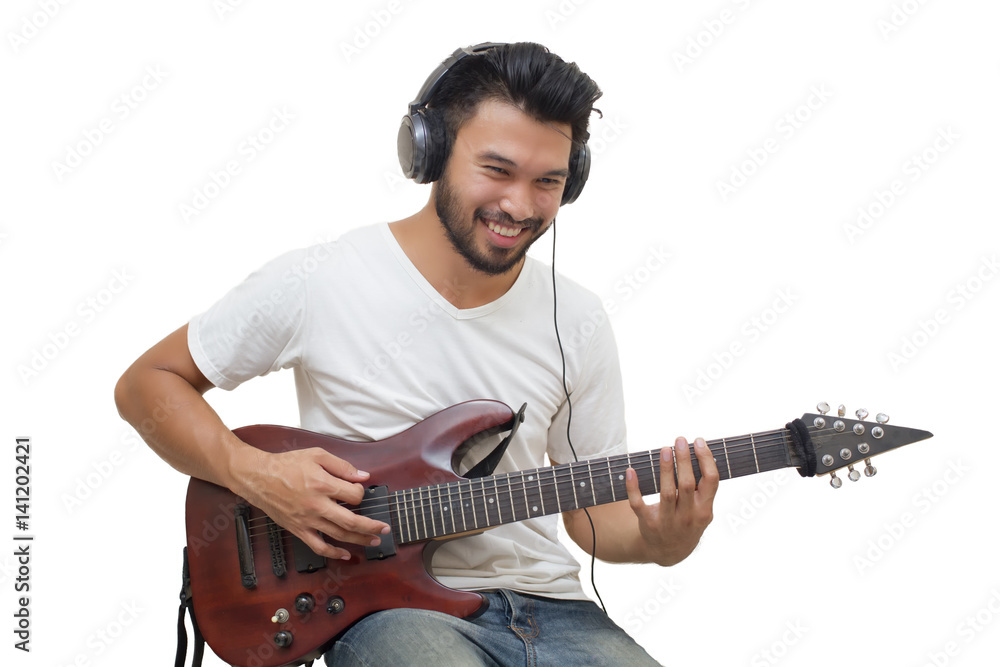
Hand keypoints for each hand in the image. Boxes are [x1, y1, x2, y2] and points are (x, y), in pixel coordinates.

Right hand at [232, 446, 389, 560]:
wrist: (258, 477)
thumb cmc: (286, 465)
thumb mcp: (316, 455)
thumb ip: (342, 466)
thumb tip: (363, 475)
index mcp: (322, 484)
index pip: (354, 495)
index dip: (361, 492)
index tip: (359, 490)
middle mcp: (317, 505)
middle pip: (351, 521)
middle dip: (372, 526)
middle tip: (384, 529)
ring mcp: (307, 520)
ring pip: (338, 535)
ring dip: (359, 540)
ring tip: (373, 541)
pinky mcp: (298, 529)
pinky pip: (318, 546)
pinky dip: (333, 553)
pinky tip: (345, 554)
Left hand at [624, 436, 718, 565]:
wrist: (670, 552)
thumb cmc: (687, 521)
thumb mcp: (702, 510)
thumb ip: (703, 489)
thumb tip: (702, 453)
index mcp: (704, 510)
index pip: (711, 481)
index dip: (706, 460)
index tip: (698, 441)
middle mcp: (687, 516)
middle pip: (687, 484)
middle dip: (684, 461)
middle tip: (680, 440)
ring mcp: (667, 521)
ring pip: (666, 492)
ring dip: (665, 469)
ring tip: (664, 449)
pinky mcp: (648, 523)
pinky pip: (638, 503)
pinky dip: (633, 487)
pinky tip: (631, 470)